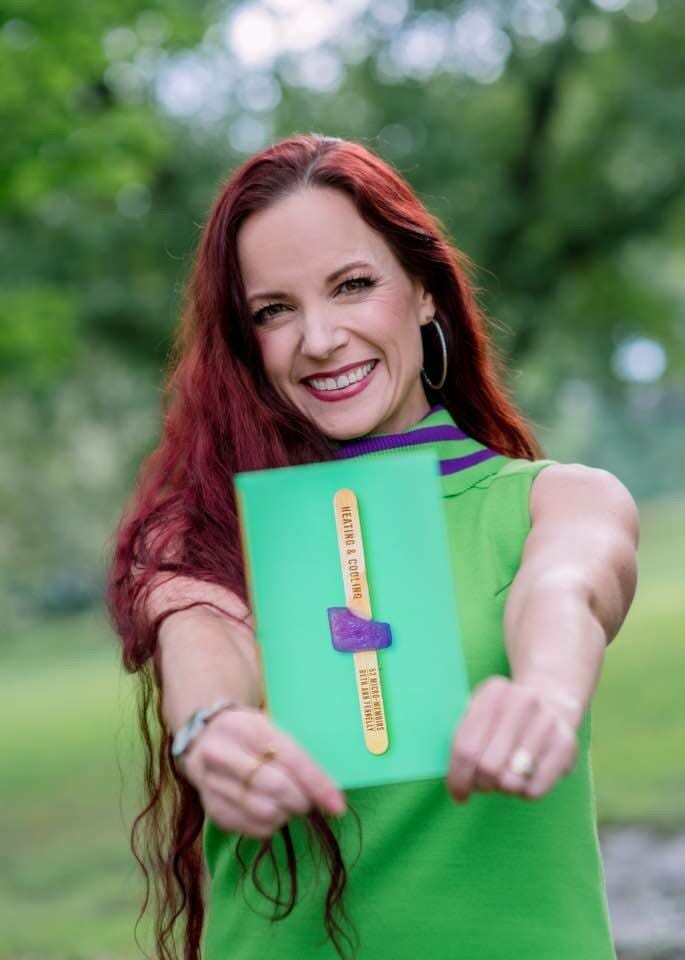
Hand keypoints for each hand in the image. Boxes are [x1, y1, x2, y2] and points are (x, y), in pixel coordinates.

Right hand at [177, 706, 347, 838]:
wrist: (204, 738)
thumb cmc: (249, 735)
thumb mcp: (270, 729)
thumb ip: (297, 754)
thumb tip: (331, 792)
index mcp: (245, 727)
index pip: (289, 758)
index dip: (316, 784)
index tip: (337, 805)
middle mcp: (222, 753)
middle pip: (274, 787)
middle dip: (301, 800)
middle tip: (308, 802)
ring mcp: (211, 782)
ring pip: (263, 811)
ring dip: (285, 814)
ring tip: (287, 804)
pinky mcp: (210, 807)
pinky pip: (251, 827)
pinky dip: (270, 825)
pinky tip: (271, 812)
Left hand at [446, 676, 580, 803]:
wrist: (551, 700)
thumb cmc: (504, 716)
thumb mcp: (481, 712)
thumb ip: (464, 739)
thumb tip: (453, 779)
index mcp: (494, 692)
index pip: (466, 748)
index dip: (458, 778)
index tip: (458, 793)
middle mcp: (523, 702)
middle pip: (487, 767)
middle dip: (480, 784)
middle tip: (482, 783)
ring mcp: (547, 722)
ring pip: (511, 781)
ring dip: (503, 788)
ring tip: (505, 775)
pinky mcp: (566, 744)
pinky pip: (535, 789)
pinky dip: (525, 791)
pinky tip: (527, 776)